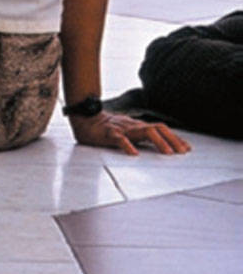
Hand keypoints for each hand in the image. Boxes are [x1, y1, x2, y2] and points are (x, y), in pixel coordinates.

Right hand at [70, 109, 190, 155]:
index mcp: (139, 126)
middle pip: (157, 128)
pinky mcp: (109, 133)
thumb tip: (161, 147)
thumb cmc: (109, 129)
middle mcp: (134, 125)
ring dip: (158, 142)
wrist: (86, 119)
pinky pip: (120, 139)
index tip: (187, 148)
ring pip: (143, 131)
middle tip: (183, 152)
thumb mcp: (129, 133)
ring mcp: (122, 128)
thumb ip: (142, 138)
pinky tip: (134, 154)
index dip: (175, 138)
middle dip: (172, 139)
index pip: (161, 129)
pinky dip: (128, 145)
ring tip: (167, 153)